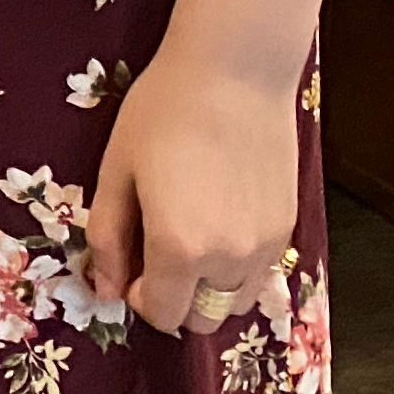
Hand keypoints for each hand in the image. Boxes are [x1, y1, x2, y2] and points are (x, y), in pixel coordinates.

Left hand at [82, 43, 302, 336]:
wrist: (234, 74)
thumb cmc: (162, 113)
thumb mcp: (116, 172)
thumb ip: (107, 237)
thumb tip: (104, 289)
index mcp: (180, 248)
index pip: (162, 314)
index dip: (138, 296)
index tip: (129, 264)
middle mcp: (229, 259)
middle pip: (203, 318)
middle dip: (175, 299)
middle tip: (155, 252)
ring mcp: (265, 247)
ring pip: (236, 301)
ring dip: (208, 287)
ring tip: (189, 234)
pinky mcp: (288, 227)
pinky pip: (260, 273)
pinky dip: (237, 266)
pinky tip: (218, 218)